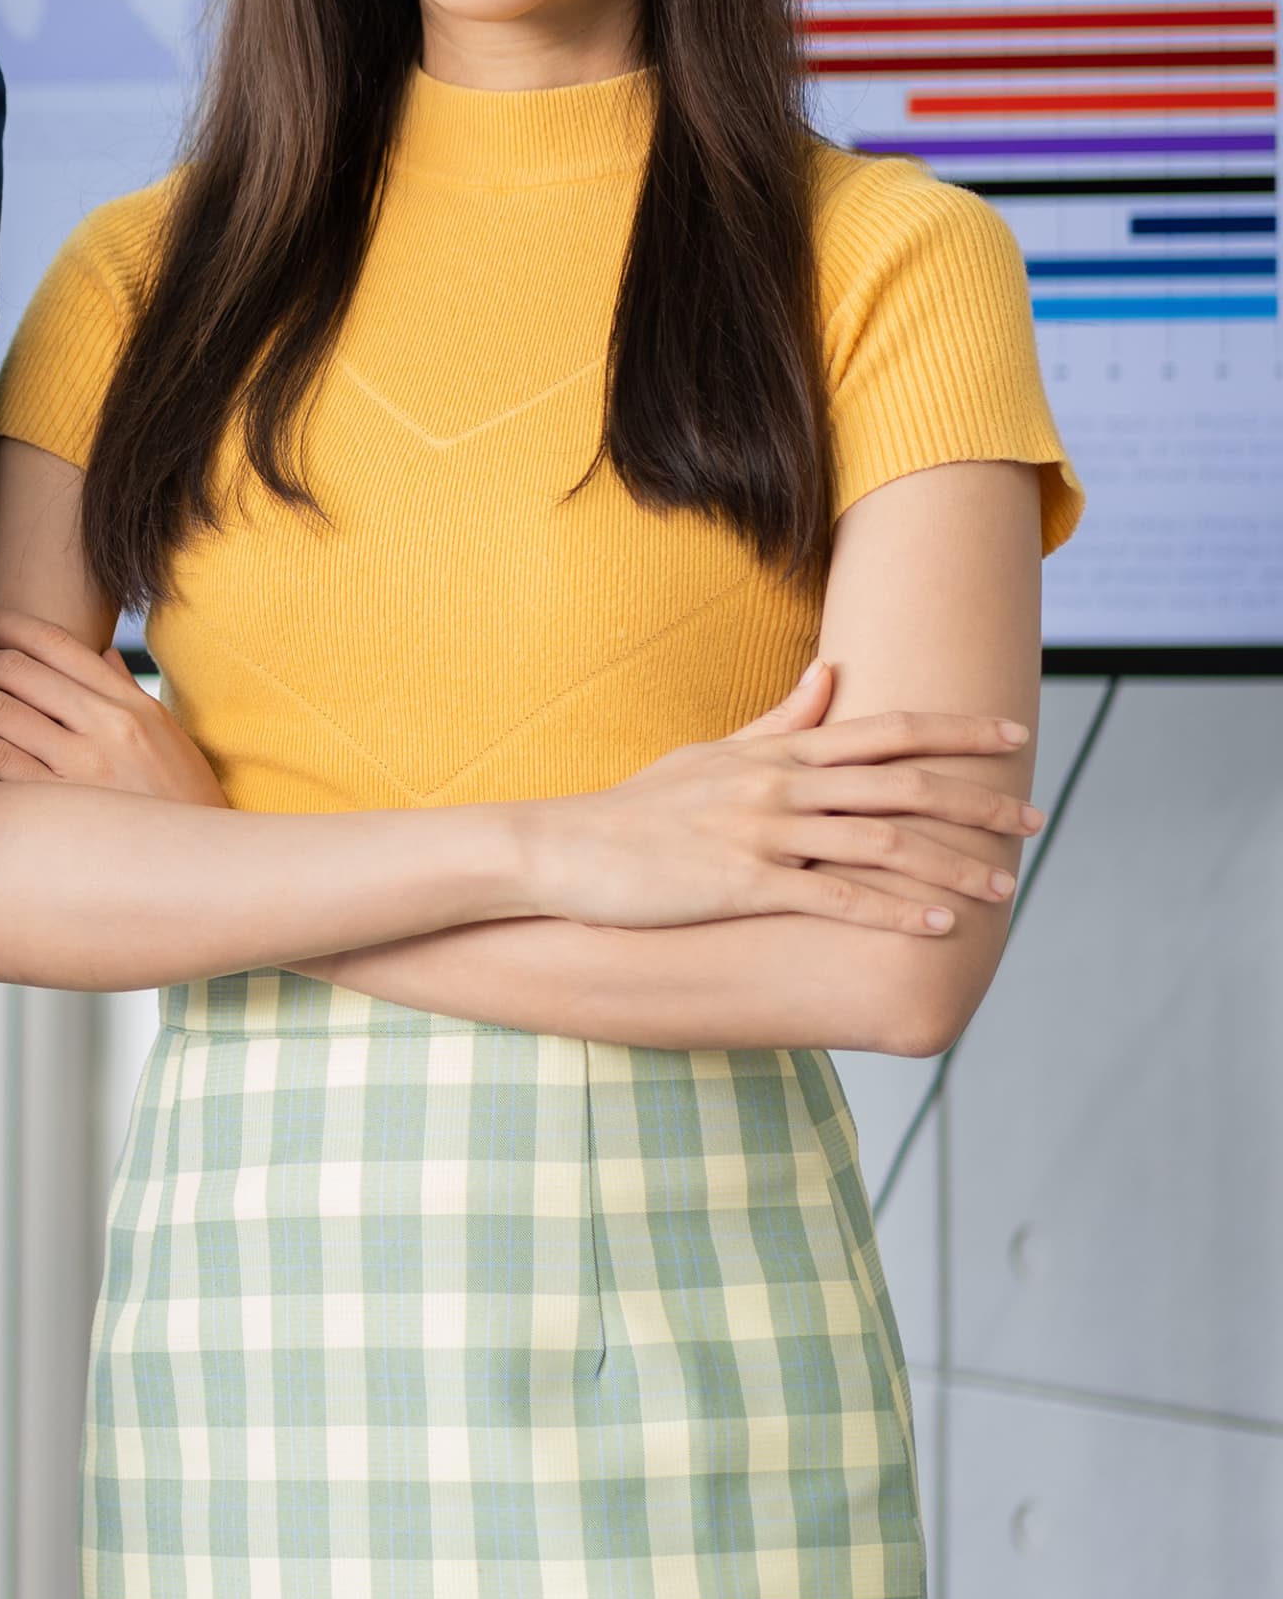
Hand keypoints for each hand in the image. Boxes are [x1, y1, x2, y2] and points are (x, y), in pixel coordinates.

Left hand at [0, 603, 221, 803]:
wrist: (209, 871)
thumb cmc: (183, 804)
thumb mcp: (167, 738)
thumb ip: (127, 692)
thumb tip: (100, 654)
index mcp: (128, 702)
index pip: (50, 641)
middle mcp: (105, 723)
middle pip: (13, 669)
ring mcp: (83, 763)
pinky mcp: (60, 805)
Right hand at [521, 662, 1036, 936]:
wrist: (563, 850)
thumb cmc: (637, 808)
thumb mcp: (710, 754)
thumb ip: (780, 722)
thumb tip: (833, 672)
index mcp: (776, 754)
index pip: (885, 730)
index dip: (956, 731)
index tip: (1013, 734)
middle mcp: (778, 786)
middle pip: (901, 784)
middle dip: (977, 801)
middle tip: (1036, 817)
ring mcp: (761, 834)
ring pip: (880, 844)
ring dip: (951, 866)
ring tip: (1004, 887)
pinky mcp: (741, 884)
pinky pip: (834, 899)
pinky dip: (893, 912)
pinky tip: (939, 926)